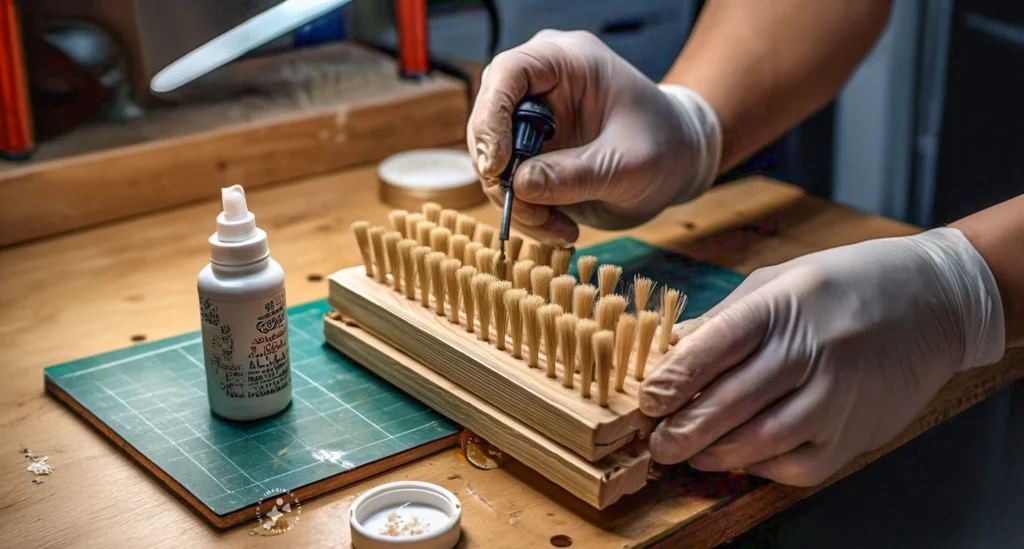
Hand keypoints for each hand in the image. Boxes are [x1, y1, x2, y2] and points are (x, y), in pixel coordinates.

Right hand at [467, 30, 720, 244]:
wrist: (677, 161)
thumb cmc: (664, 147)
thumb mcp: (628, 165)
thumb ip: (576, 174)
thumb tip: (520, 185)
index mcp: (568, 61)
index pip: (509, 72)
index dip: (492, 117)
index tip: (499, 165)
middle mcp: (540, 85)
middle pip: (488, 120)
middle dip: (501, 173)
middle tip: (528, 210)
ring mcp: (530, 121)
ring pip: (492, 161)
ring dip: (516, 204)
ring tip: (559, 228)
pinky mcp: (529, 154)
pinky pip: (508, 185)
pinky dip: (527, 213)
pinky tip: (561, 227)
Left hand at [640, 228, 1004, 485]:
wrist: (936, 303)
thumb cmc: (844, 286)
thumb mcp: (781, 280)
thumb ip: (726, 318)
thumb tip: (671, 347)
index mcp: (785, 304)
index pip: (718, 344)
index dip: (676, 376)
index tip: (648, 399)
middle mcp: (812, 350)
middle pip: (733, 400)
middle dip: (685, 427)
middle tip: (656, 443)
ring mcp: (837, 395)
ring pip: (761, 440)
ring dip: (715, 453)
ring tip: (687, 453)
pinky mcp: (855, 432)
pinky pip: (797, 465)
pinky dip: (760, 467)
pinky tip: (738, 460)